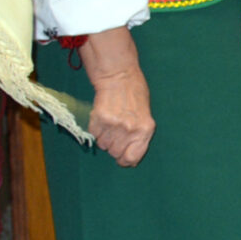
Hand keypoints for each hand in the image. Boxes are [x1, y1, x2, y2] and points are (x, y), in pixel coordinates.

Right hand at [79, 27, 154, 166]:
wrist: (120, 78)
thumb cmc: (136, 96)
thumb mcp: (146, 117)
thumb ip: (139, 137)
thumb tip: (130, 160)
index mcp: (145, 130)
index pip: (131, 158)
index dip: (125, 161)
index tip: (123, 159)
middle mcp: (129, 130)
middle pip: (115, 153)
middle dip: (115, 147)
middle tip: (117, 134)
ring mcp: (113, 125)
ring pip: (103, 145)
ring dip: (106, 139)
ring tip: (111, 124)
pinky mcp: (98, 120)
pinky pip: (94, 135)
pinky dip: (97, 131)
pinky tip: (104, 119)